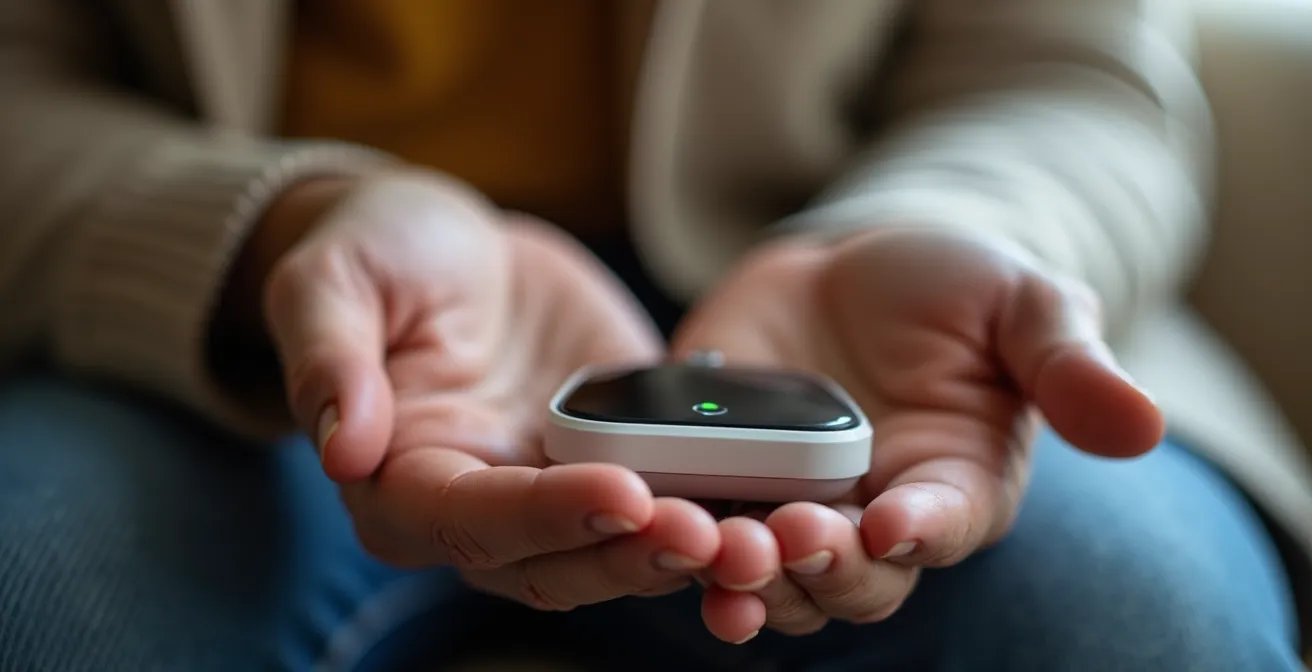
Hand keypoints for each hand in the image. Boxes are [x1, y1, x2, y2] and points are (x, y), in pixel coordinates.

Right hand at [257, 172, 720, 608]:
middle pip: (557, 562)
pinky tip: (779, 499)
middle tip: (707, 532)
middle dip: (632, 554)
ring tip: (755, 530)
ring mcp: (556, 492)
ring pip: (621, 550)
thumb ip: (329, 357)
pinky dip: (720, 507)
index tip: (618, 491)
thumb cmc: (381, 256)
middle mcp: (482, 510)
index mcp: (403, 483)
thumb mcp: (333, 282)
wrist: (455, 246)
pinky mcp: (618, 461)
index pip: (471, 523)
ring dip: (687, 551)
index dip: (543, 517)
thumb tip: (339, 446)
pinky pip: (669, 497)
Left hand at [672, 228, 1162, 641]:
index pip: (946, 528)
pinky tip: (652, 530)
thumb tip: (1144, 424)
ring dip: (742, 574)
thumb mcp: (1020, 303)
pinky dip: (675, 543)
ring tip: (714, 546)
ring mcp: (790, 505)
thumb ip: (1067, 364)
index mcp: (955, 486)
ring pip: (769, 577)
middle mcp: (873, 519)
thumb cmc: (949, 288)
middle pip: (849, 581)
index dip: (923, 532)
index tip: (896, 523)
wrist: (847, 269)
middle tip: (787, 537)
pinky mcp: (718, 482)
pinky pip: (696, 531)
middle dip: (820, 569)